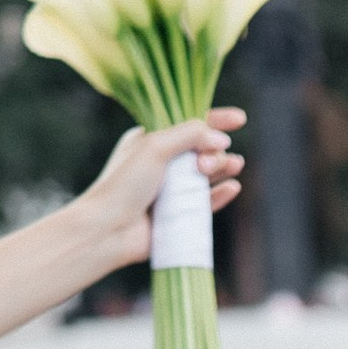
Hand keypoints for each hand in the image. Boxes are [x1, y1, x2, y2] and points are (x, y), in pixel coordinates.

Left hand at [80, 111, 245, 272]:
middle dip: (213, 151)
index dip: (215, 120)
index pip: (187, 125)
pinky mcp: (177, 215)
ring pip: (207, 176)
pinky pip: (206, 203)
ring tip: (233, 166)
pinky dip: (221, 194)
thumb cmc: (124, 183)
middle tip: (204, 164)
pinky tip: (232, 186)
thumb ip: (190, 134)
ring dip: (223, 168)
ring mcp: (170, 191)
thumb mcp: (155, 146)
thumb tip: (221, 140)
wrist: (107, 228)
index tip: (239, 119)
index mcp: (150, 142)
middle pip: (201, 150)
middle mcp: (161, 165)